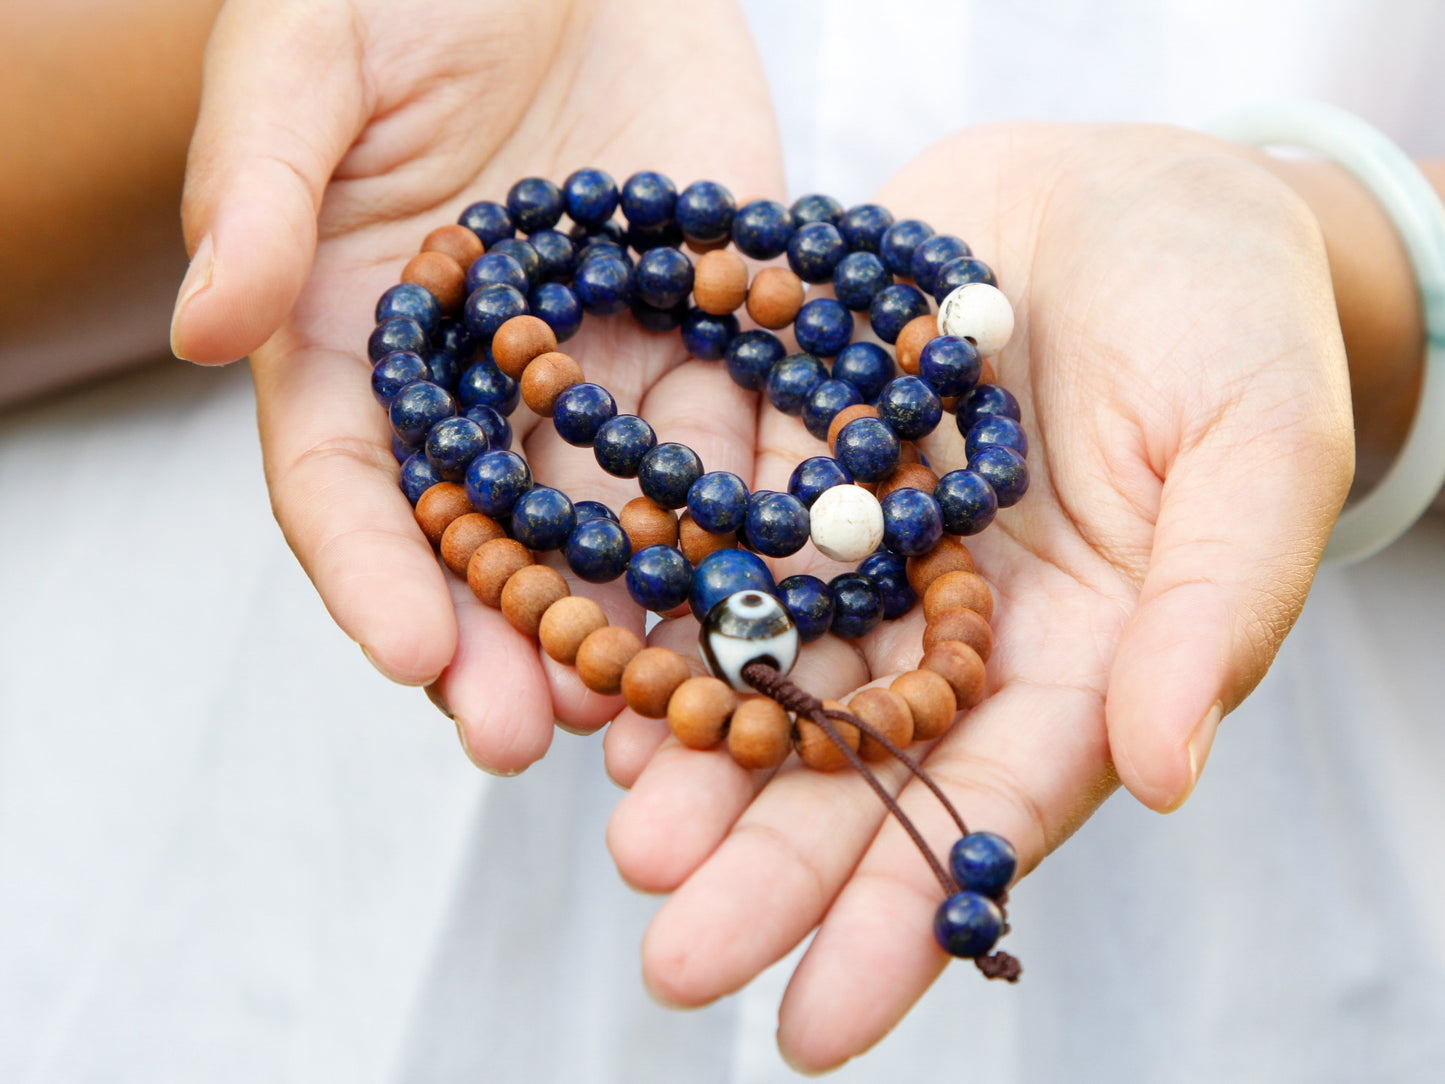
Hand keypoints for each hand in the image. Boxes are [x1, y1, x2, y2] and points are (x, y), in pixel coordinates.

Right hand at [171, 0, 782, 770]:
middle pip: (483, 540)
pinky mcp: (702, 337)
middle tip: (532, 734)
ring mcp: (596, 371)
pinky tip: (768, 594)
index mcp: (354, 342)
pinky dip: (747, 520)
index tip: (409, 655)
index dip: (372, 574)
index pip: (343, 486)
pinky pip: (730, 441)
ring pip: (613, 521)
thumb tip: (203, 328)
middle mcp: (476, 388)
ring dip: (631, 619)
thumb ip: (260, 191)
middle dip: (504, 640)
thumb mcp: (307, 57)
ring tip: (656, 706)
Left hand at [603, 122, 1354, 1069]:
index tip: (812, 1024)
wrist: (1136, 189)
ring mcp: (868, 546)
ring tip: (628, 842)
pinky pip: (722, 545)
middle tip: (673, 953)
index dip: (896, 919)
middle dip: (767, 864)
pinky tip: (604, 679)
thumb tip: (1162, 772)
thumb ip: (1213, 608)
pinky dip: (667, 612)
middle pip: (852, 762)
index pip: (983, 810)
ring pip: (771, 671)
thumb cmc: (1233, 317)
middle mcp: (955, 624)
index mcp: (1078, 655)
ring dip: (696, 758)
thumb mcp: (1257, 450)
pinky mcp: (800, 458)